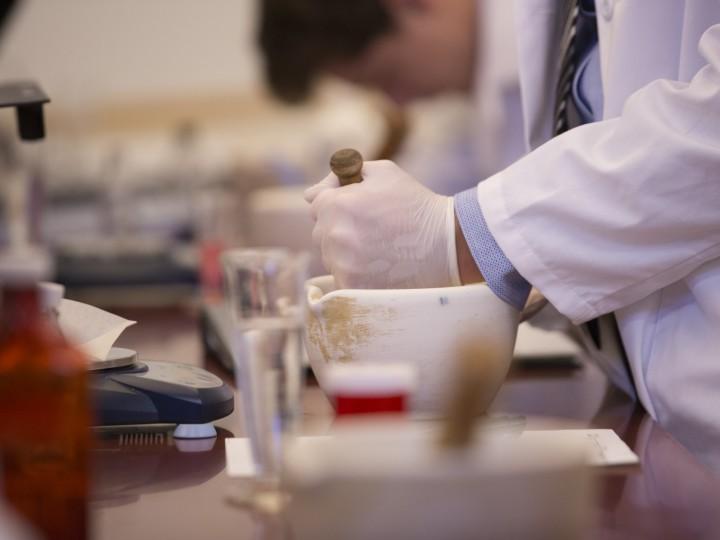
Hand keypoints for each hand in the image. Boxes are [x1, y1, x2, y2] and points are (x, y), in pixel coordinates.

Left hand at [305, 160, 459, 289]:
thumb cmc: (415, 205)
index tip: (360, 210)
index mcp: (336, 205)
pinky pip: (340, 279)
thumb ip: (343, 174)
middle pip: (320, 232)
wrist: (446, 244)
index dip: (337, 204)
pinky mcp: (352, 287)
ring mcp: (342, 264)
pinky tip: (378, 266)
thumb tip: (313, 191)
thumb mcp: (382, 173)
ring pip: (330, 257)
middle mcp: (334, 235)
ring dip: (346, 253)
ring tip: (379, 249)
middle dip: (340, 228)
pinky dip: (355, 275)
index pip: (315, 204)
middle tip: (373, 230)